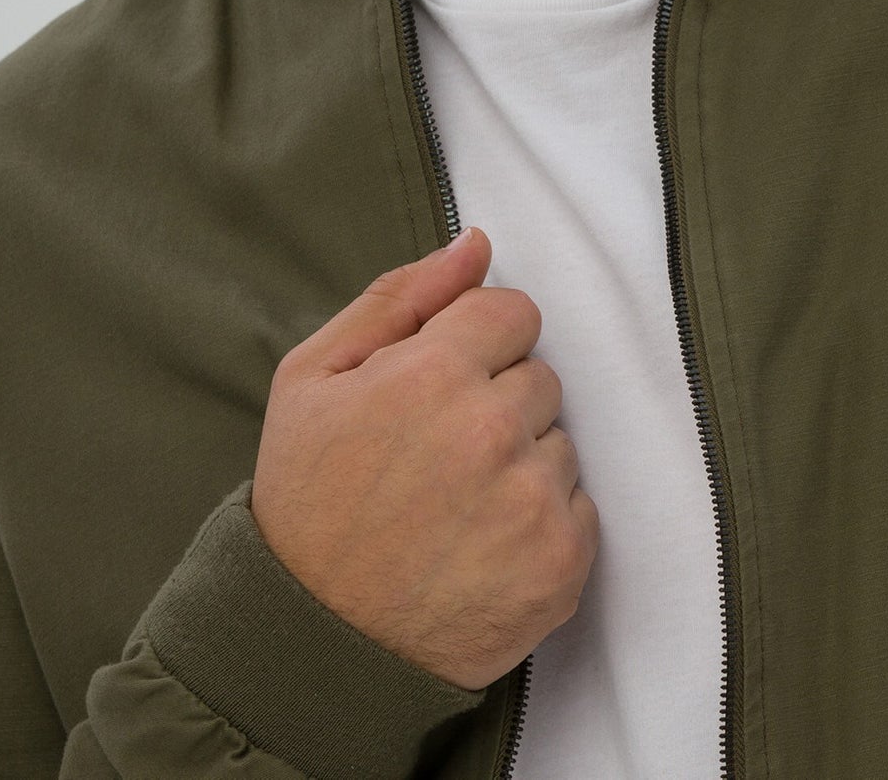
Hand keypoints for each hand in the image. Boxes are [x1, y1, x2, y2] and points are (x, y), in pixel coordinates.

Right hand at [249, 226, 598, 690]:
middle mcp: (492, 430)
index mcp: (432, 373)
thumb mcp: (314, 378)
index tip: (438, 387)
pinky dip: (541, 523)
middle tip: (436, 456)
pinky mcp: (560, 564)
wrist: (310, 644)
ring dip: (521, 464)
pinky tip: (482, 546)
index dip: (474, 345)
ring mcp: (531, 501)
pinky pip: (581, 507)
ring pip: (560, 442)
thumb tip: (477, 244)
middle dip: (496, 402)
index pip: (512, 311)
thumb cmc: (306, 503)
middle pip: (539, 375)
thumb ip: (402, 297)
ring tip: (454, 507)